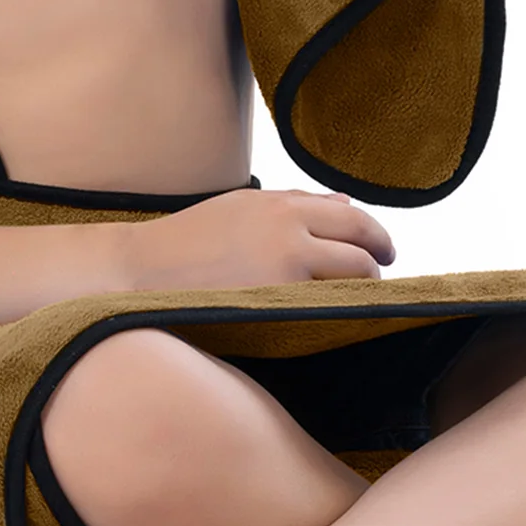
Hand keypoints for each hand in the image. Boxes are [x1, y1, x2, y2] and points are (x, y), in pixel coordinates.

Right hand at [115, 188, 395, 293]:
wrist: (141, 270)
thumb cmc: (190, 239)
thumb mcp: (244, 207)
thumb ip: (297, 205)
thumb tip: (346, 206)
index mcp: (282, 205)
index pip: (353, 218)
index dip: (377, 237)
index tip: (384, 253)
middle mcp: (290, 231)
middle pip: (362, 247)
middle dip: (378, 265)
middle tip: (380, 280)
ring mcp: (286, 269)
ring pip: (353, 278)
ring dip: (363, 292)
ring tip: (356, 304)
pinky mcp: (275, 303)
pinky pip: (326, 307)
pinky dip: (338, 311)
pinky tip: (332, 320)